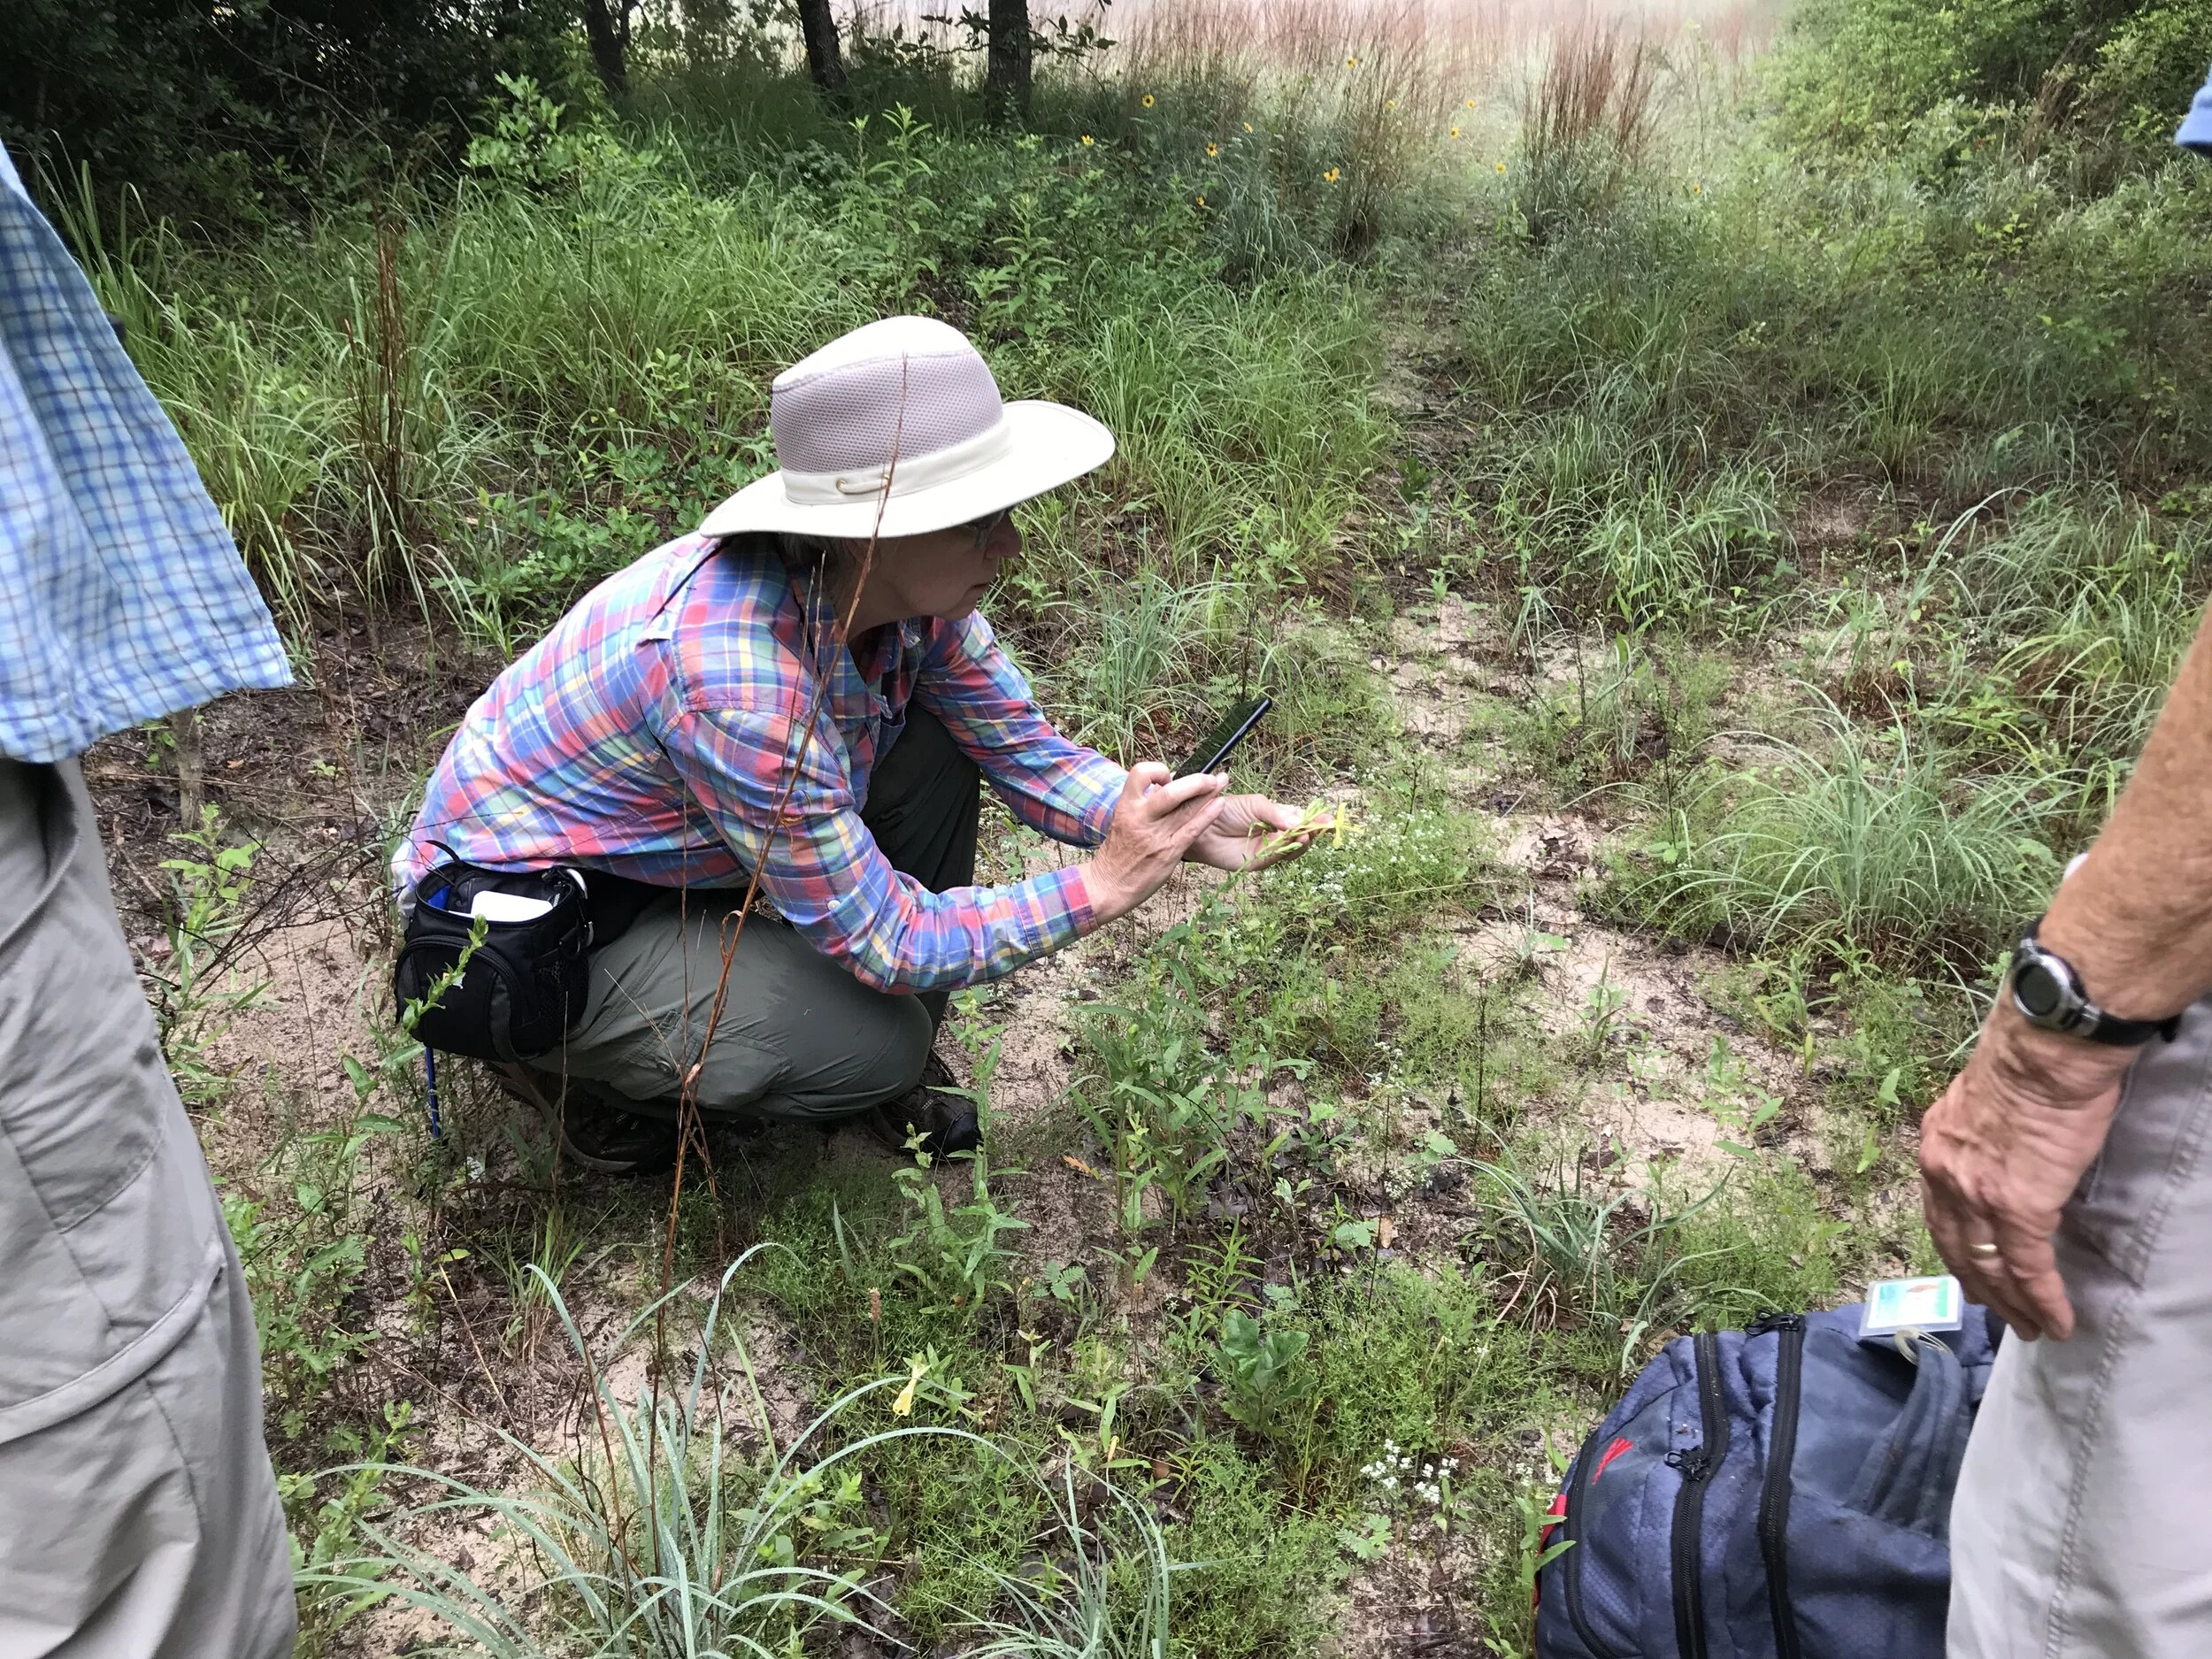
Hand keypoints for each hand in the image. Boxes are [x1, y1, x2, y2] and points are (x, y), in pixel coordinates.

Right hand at [1079, 763, 1225, 925]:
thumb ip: (1141, 805)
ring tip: (1223, 782)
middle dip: (1196, 781)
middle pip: (1172, 791)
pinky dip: (1208, 815)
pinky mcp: (1168, 853)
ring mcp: (1156, 836)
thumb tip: (1163, 787)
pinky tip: (1220, 805)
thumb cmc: (1116, 854)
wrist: (1109, 885)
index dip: (1158, 770)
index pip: (1141, 773)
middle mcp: (1141, 818)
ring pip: (1186, 809)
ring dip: (1208, 793)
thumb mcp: (1121, 821)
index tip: (1169, 777)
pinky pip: (1192, 830)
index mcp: (1126, 806)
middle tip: (1209, 777)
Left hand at [1185, 793, 1315, 872]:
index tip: (1328, 819)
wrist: (1201, 826)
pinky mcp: (1260, 861)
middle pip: (1302, 835)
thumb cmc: (1224, 809)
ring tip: (1304, 834)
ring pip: (1293, 848)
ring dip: (1302, 841)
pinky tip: (1291, 840)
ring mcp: (1269, 848)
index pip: (1301, 819)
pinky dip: (1287, 850)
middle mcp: (1276, 833)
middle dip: (1314, 831)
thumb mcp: (1255, 804)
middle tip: (1323, 827)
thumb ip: (1277, 813)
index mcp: (1277, 816)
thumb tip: (1299, 821)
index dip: (1315, 820)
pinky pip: (1278, 857)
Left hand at [1918, 1001, 2136, 1340]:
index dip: (1958, 1250)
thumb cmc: (2028, 1066)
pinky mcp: (2019, 1207)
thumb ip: (1983, 1138)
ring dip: (2014, 1305)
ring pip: (1991, 1266)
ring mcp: (1978, 1195)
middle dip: (1981, 1288)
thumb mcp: (1982, 1103)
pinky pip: (2027, 1267)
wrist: (2045, 1053)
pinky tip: (2057, 1320)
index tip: (1973, 1274)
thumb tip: (2003, 1159)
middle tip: (2003, 1316)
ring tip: (2034, 1329)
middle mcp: (1945, 1174)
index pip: (1939, 1214)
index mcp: (1936, 1147)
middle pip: (1958, 1248)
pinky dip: (2043, 1299)